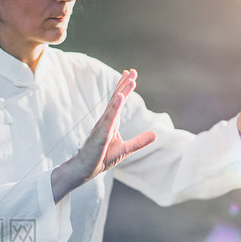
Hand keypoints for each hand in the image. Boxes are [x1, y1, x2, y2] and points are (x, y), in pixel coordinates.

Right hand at [52, 69, 156, 202]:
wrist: (84, 170)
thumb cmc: (101, 159)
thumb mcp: (125, 150)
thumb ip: (139, 141)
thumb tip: (155, 134)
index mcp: (111, 122)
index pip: (118, 101)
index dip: (124, 87)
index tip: (130, 73)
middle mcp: (105, 121)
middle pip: (115, 99)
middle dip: (124, 84)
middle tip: (132, 71)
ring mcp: (102, 127)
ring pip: (113, 105)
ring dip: (121, 92)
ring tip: (130, 80)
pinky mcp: (100, 134)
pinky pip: (108, 119)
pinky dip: (114, 107)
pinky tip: (119, 97)